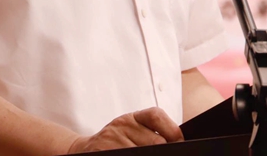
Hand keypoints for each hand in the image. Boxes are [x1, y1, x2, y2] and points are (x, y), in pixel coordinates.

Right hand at [68, 107, 182, 152]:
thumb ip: (151, 132)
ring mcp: (112, 139)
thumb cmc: (116, 140)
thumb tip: (178, 140)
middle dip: (165, 151)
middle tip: (168, 154)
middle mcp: (123, 124)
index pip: (157, 115)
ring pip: (143, 152)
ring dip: (151, 155)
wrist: (85, 149)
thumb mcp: (132, 129)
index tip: (180, 143)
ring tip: (151, 154)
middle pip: (155, 141)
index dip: (173, 131)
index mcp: (133, 117)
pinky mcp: (104, 151)